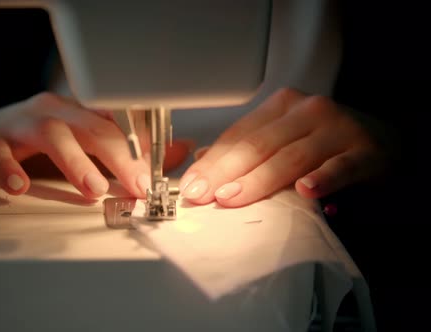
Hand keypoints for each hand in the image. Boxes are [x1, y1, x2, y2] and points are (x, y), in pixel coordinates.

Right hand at [0, 92, 189, 197]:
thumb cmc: (31, 148)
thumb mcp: (82, 148)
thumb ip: (127, 154)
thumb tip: (178, 152)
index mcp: (78, 114)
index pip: (117, 123)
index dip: (141, 146)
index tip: (158, 174)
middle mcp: (52, 112)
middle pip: (92, 128)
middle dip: (120, 156)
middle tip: (138, 185)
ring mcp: (18, 124)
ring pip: (52, 134)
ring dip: (75, 161)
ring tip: (93, 188)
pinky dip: (9, 168)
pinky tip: (20, 186)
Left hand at [179, 88, 393, 206]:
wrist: (383, 139)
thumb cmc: (326, 142)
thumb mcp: (285, 137)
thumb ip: (249, 147)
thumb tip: (204, 160)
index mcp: (281, 107)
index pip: (240, 135)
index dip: (213, 161)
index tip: (192, 185)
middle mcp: (307, 111)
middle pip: (258, 145)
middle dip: (225, 173)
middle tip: (203, 195)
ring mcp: (336, 129)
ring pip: (290, 157)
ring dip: (259, 180)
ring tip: (233, 197)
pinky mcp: (365, 151)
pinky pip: (340, 167)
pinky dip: (323, 179)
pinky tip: (306, 191)